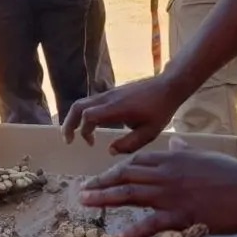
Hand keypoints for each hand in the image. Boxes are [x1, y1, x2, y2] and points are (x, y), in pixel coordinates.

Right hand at [62, 73, 189, 154]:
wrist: (168, 86)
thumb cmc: (160, 110)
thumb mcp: (149, 133)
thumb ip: (129, 144)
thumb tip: (110, 150)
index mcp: (116, 108)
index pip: (87, 115)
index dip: (83, 131)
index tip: (91, 144)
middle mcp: (108, 98)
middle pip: (77, 106)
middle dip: (68, 123)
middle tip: (67, 140)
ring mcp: (109, 93)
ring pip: (83, 102)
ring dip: (75, 118)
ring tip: (75, 133)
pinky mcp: (112, 92)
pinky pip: (91, 102)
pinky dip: (84, 113)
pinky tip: (92, 125)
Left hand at [80, 148, 236, 236]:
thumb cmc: (234, 174)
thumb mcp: (205, 157)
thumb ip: (186, 152)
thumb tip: (176, 142)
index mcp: (172, 159)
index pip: (135, 163)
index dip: (114, 171)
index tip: (100, 178)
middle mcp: (167, 173)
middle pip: (126, 176)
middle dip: (101, 184)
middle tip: (82, 191)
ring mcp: (173, 194)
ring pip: (131, 194)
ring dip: (106, 199)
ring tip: (87, 203)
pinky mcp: (183, 215)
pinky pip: (153, 224)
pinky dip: (135, 232)